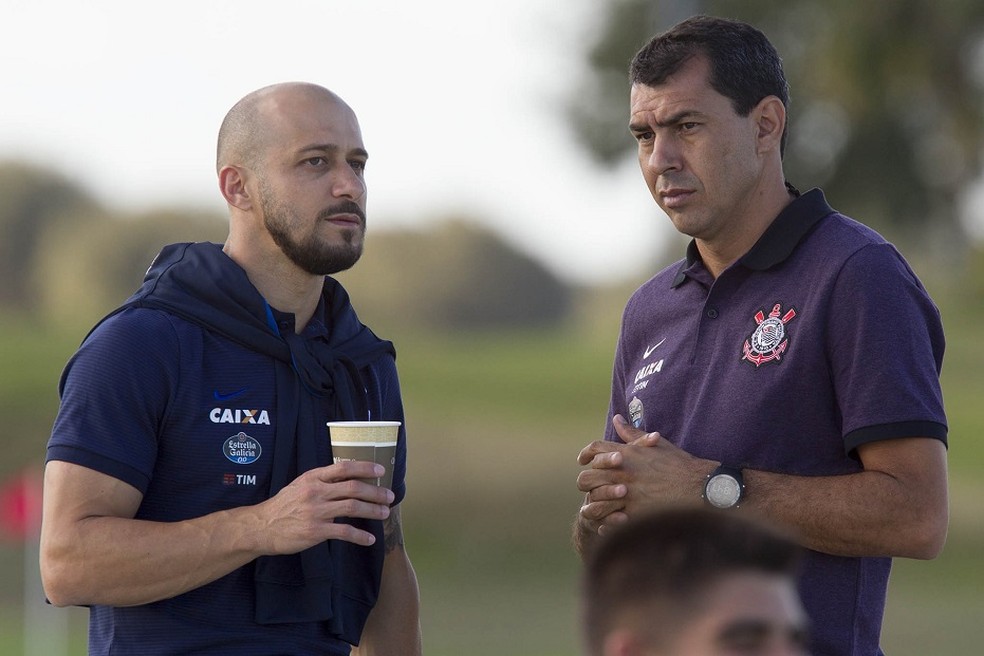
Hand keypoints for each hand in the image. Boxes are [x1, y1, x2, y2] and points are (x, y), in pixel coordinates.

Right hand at [255, 460, 393, 553]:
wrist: (262, 526)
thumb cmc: (283, 505)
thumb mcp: (300, 485)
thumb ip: (322, 480)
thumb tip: (347, 477)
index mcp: (313, 477)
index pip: (344, 468)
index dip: (365, 468)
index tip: (380, 472)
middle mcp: (316, 491)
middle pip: (353, 488)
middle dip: (375, 492)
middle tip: (389, 496)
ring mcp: (316, 511)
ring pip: (352, 507)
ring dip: (372, 510)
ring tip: (384, 513)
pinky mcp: (315, 531)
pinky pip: (344, 532)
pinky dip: (360, 536)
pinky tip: (370, 539)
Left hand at [576, 415, 708, 532]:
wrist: (698, 487)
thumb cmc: (679, 464)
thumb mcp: (656, 444)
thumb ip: (632, 433)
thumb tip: (616, 418)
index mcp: (627, 454)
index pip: (595, 449)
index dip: (586, 454)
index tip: (583, 460)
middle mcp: (623, 472)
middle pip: (589, 475)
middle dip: (586, 481)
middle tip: (589, 485)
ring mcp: (628, 493)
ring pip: (595, 499)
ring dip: (593, 502)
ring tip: (594, 506)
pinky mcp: (635, 513)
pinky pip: (610, 519)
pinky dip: (606, 522)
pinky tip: (606, 523)